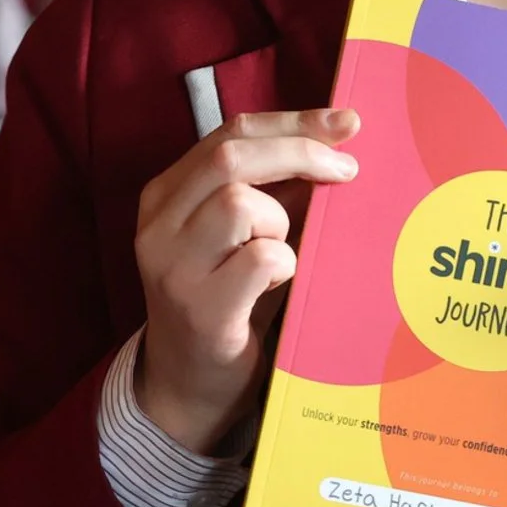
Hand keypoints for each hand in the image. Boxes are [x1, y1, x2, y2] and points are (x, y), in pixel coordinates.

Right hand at [133, 109, 359, 453]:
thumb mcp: (244, 235)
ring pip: (241, 202)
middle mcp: (158, 224)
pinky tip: (274, 289)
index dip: (293, 121)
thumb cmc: (230, 300)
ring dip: (282, 223)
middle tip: (348, 171)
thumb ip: (277, 190)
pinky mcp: (200, 310)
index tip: (347, 122)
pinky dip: (285, 266)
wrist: (188, 385)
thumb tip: (338, 140)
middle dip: (301, 152)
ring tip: (277, 257)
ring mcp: (173, 267)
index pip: (230, 133)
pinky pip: (263, 258)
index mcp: (166, 195)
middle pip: (232, 156)